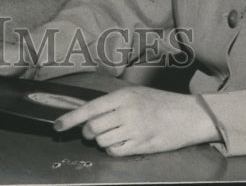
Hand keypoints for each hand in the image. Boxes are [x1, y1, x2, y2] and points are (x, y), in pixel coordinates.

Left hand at [54, 87, 218, 155]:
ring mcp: (134, 131)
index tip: (57, 125)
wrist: (188, 115)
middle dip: (88, 132)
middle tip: (94, 130)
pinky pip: (115, 152)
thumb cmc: (161, 102)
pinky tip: (121, 142)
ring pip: (102, 141)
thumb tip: (89, 113)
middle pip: (93, 128)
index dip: (70, 118)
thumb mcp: (135, 94)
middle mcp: (127, 112)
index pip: (89, 108)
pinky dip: (113, 149)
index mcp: (123, 96)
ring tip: (113, 134)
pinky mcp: (142, 147)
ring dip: (101, 141)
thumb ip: (113, 102)